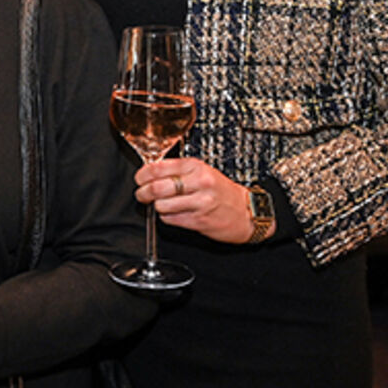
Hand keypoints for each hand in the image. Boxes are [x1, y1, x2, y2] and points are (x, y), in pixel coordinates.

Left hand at [136, 158, 261, 243]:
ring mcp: (199, 202)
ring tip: (161, 205)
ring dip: (156, 207)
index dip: (143, 175)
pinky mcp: (199, 220)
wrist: (248, 211)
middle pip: (157, 188)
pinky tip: (174, 214)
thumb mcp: (202, 172)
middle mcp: (199, 182)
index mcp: (196, 167)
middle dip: (143, 193)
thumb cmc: (222, 191)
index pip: (159, 168)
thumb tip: (150, 173)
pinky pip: (170, 219)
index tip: (139, 179)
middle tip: (141, 194)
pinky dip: (167, 217)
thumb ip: (178, 171)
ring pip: (161, 205)